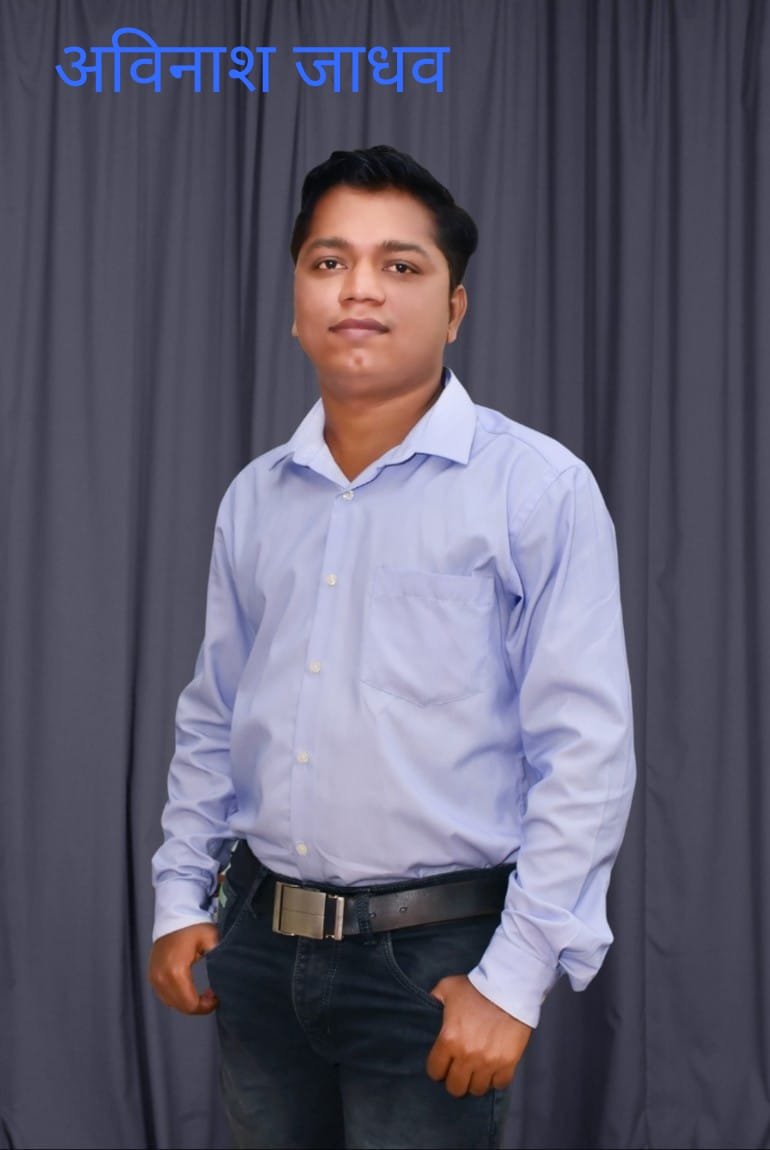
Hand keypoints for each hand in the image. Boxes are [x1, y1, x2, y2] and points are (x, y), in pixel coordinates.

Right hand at [147, 922, 219, 1014]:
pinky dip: (178, 997)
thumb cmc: (193, 927)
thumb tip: (228, 976)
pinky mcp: (152, 975)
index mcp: (175, 971)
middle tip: (211, 996)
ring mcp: (154, 977)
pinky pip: (164, 995)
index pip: (190, 1004)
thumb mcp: (211, 940)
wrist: (174, 916)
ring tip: (202, 993)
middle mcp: (161, 977)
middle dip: (198, 1006)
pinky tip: (189, 989)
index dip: (206, 1007)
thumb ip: (219, 958)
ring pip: (172, 1003)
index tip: (216, 998)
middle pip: (181, 1006)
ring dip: (187, 1003)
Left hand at [426, 974, 531, 1096]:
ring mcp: (488, 1062)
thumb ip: (433, 999)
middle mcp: (467, 1055)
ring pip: (477, 1089)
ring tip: (476, 1070)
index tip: (442, 1063)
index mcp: (448, 1039)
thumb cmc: (475, 988)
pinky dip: (496, 1079)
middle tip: (459, 1070)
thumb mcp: (447, 987)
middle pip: (455, 1087)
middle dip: (455, 1080)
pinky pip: (499, 1084)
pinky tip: (493, 1069)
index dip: (437, 1068)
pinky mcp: (508, 1063)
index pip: (435, 1071)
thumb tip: (426, 1007)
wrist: (508, 987)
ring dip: (475, 1081)